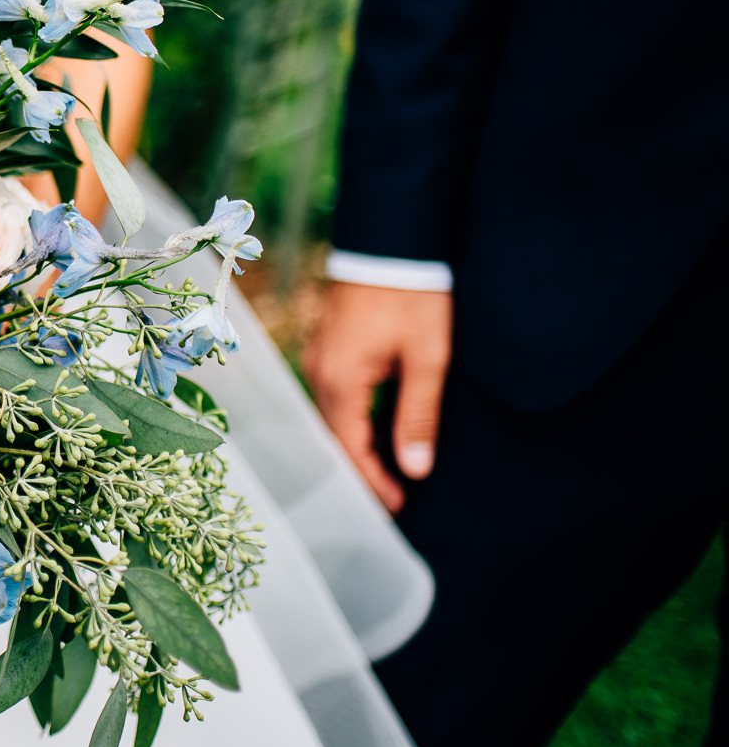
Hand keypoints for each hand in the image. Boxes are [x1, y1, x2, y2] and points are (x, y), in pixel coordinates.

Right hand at [304, 282, 452, 512]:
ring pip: (332, 418)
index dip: (371, 482)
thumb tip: (414, 468)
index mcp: (341, 381)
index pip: (348, 449)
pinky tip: (372, 430)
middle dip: (360, 471)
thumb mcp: (427, 358)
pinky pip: (333, 397)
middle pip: (333, 438)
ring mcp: (319, 357)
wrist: (390, 240)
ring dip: (355, 446)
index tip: (397, 506)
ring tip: (386, 470)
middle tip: (392, 498)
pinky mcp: (327, 346)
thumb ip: (418, 415)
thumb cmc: (411, 296)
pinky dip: (351, 422)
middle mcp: (320, 372)